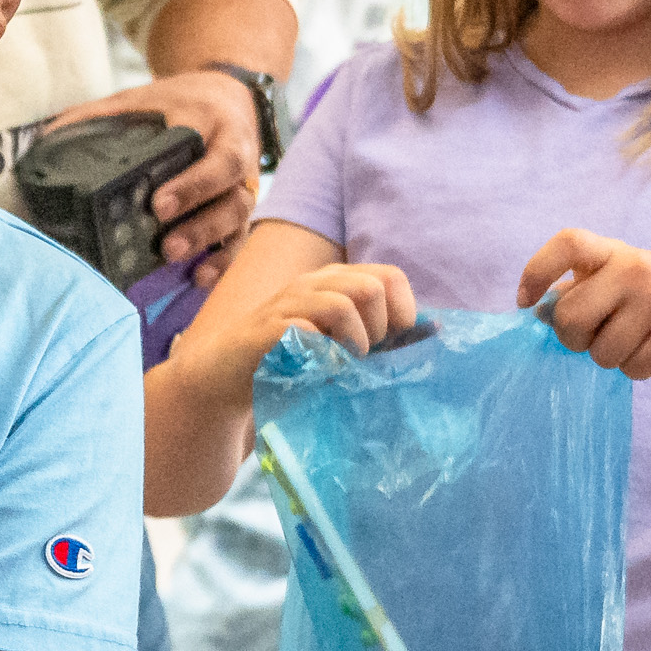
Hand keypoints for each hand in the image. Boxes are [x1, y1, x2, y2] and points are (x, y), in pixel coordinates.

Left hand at [46, 67, 264, 261]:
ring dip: (208, 241)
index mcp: (211, 122)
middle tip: (165, 244)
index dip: (191, 183)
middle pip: (230, 191)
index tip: (156, 205)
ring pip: (238, 215)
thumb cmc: (178, 100)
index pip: (210, 153)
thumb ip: (98, 115)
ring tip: (175, 259)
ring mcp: (243, 182)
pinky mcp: (241, 205)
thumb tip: (48, 139)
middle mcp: (237, 153)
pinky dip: (223, 259)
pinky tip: (200, 277)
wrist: (227, 93)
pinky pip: (239, 236)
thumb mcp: (141, 97)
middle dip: (199, 219)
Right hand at [172, 245, 420, 392]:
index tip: (392, 344)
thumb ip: (372, 333)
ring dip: (355, 342)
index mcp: (334, 281)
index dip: (402, 311)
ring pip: (343, 304)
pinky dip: (324, 354)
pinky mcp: (267, 330)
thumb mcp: (335, 340)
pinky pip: (307, 331)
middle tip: (364, 357)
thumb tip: (428, 336)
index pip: (390, 276)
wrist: (223, 374)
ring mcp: (287, 304)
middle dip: (378, 330)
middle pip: (371, 287)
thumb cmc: (289, 360)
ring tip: (347, 363)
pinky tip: (322, 369)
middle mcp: (312, 284)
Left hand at [518, 229, 650, 380]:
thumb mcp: (614, 280)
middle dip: (573, 339)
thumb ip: (577, 291)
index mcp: (613, 252)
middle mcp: (637, 268)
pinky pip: (634, 368)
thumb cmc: (647, 296)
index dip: (538, 271)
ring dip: (609, 357)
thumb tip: (538, 311)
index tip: (526, 301)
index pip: (568, 243)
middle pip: (570, 318)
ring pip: (603, 353)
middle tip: (593, 336)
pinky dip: (636, 369)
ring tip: (631, 340)